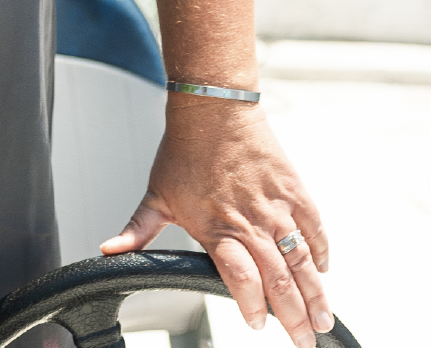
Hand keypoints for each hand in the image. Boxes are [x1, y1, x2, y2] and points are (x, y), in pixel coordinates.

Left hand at [100, 100, 332, 346]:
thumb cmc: (184, 150)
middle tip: (305, 344)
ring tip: (323, 321)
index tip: (255, 324)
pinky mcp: (293, 189)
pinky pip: (313, 227)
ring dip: (316, 294)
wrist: (213, 106)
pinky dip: (321, 250)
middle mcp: (250, 222)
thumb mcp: (157, 195)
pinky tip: (323, 270)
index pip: (242, 281)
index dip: (252, 307)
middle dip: (294, 318)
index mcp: (217, 229)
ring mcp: (275, 206)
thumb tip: (107, 251)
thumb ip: (138, 231)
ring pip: (302, 260)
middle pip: (280, 281)